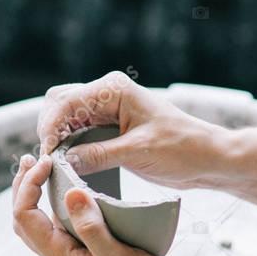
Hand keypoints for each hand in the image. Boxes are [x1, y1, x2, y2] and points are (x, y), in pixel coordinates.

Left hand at [11, 154, 190, 255]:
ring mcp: (69, 255)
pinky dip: (55, 203)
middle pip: (23, 218)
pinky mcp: (83, 252)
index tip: (46, 163)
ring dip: (35, 194)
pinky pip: (58, 225)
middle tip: (32, 159)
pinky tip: (70, 191)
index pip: (24, 216)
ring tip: (43, 169)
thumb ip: (92, 228)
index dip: (28, 186)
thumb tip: (70, 194)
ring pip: (38, 222)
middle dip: (22, 186)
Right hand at [37, 71, 229, 189]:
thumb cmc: (181, 149)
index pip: (66, 103)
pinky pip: (78, 131)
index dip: (50, 130)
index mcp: (114, 89)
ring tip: (57, 166)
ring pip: (65, 117)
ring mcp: (107, 108)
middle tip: (51, 162)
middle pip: (58, 104)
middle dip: (50, 131)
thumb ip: (97, 155)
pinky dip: (69, 145)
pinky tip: (69, 164)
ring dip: (57, 139)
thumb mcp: (137, 153)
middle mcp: (107, 93)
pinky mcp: (109, 126)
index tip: (48, 158)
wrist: (208, 158)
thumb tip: (63, 162)